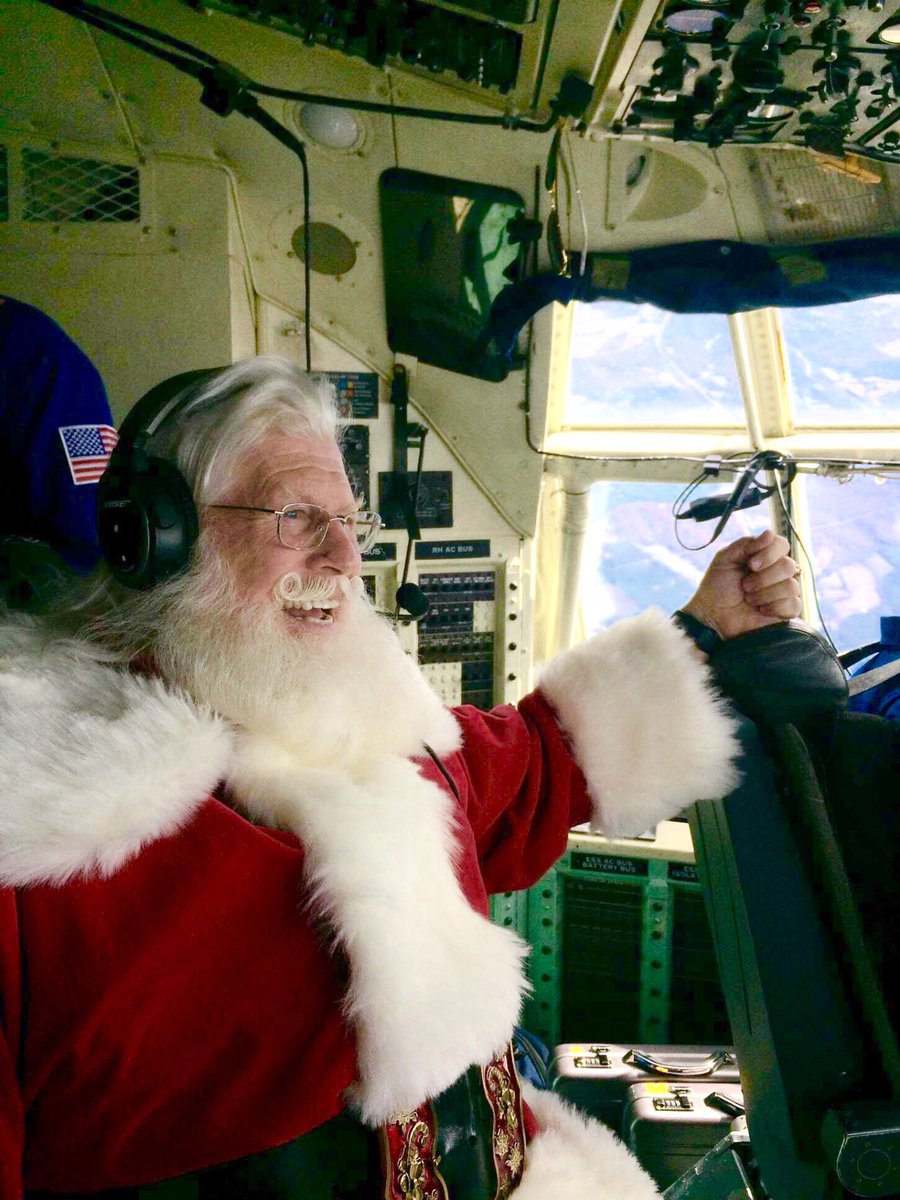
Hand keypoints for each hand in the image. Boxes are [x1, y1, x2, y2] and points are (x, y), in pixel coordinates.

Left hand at [680, 530, 801, 639]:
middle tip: (745, 586)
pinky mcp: (785, 611)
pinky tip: (760, 610)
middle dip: (763, 578)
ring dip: (765, 593)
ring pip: (792, 586)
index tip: (750, 564)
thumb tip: (769, 534)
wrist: (712, 616)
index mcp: (763, 557)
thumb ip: (745, 543)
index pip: (782, 544)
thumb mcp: (725, 559)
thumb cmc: (717, 587)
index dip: (769, 553)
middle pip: (788, 566)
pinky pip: (794, 605)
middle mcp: (776, 572)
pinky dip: (774, 607)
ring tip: (749, 599)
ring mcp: (782, 592)